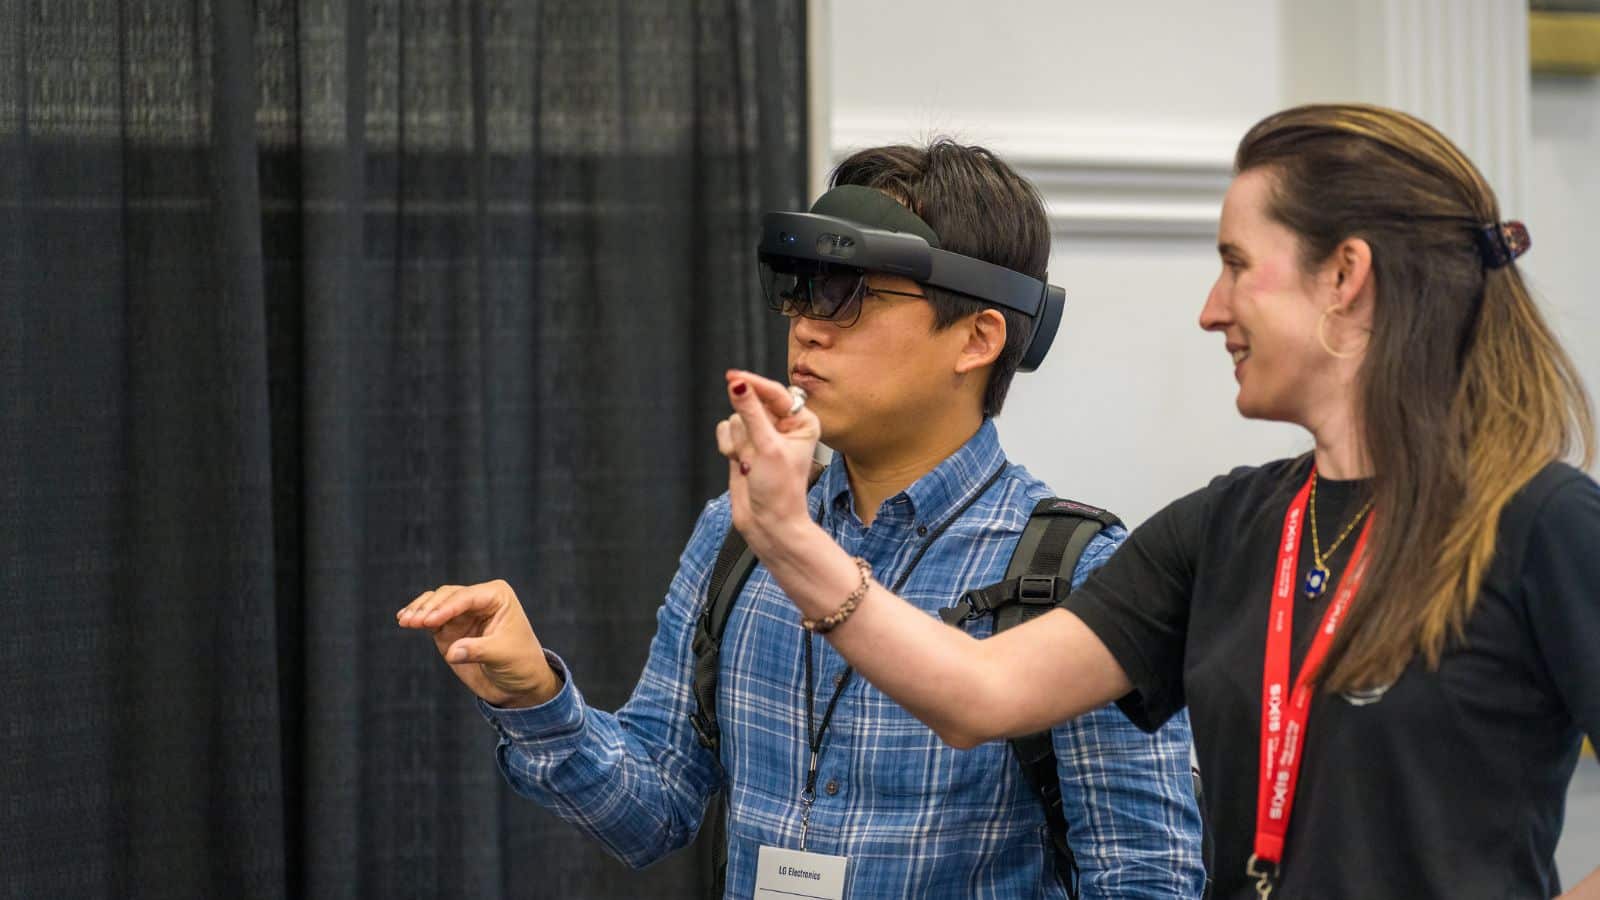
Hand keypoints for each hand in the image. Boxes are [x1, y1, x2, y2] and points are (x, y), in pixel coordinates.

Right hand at [396, 580, 559, 707]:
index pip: (467, 597)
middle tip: (411, 622)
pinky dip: (417, 618)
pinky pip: (430, 617)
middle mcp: (478, 599)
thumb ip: (477, 650)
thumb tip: (452, 651)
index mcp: (497, 596)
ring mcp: (462, 613)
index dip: (446, 607)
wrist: (518, 683)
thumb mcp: (502, 655)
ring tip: (404, 621)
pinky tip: (404, 620)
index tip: (428, 622)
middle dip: (428, 608)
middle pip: (447, 596)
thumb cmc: (519, 663)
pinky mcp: (449, 628)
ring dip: (419, 610)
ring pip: (435, 603)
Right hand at [717, 369, 820, 557]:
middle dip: (747, 426)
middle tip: (754, 450)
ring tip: (748, 461)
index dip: (753, 385)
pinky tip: (739, 462)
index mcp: (801, 421)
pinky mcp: (744, 446)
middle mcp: (783, 426)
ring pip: (736, 417)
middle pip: (751, 404)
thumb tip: (738, 384)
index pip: (775, 393)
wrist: (768, 524)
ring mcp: (762, 436)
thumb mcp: (767, 447)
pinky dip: (727, 445)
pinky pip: (725, 430)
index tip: (733, 377)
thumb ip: (750, 412)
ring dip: (737, 440)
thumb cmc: (780, 491)